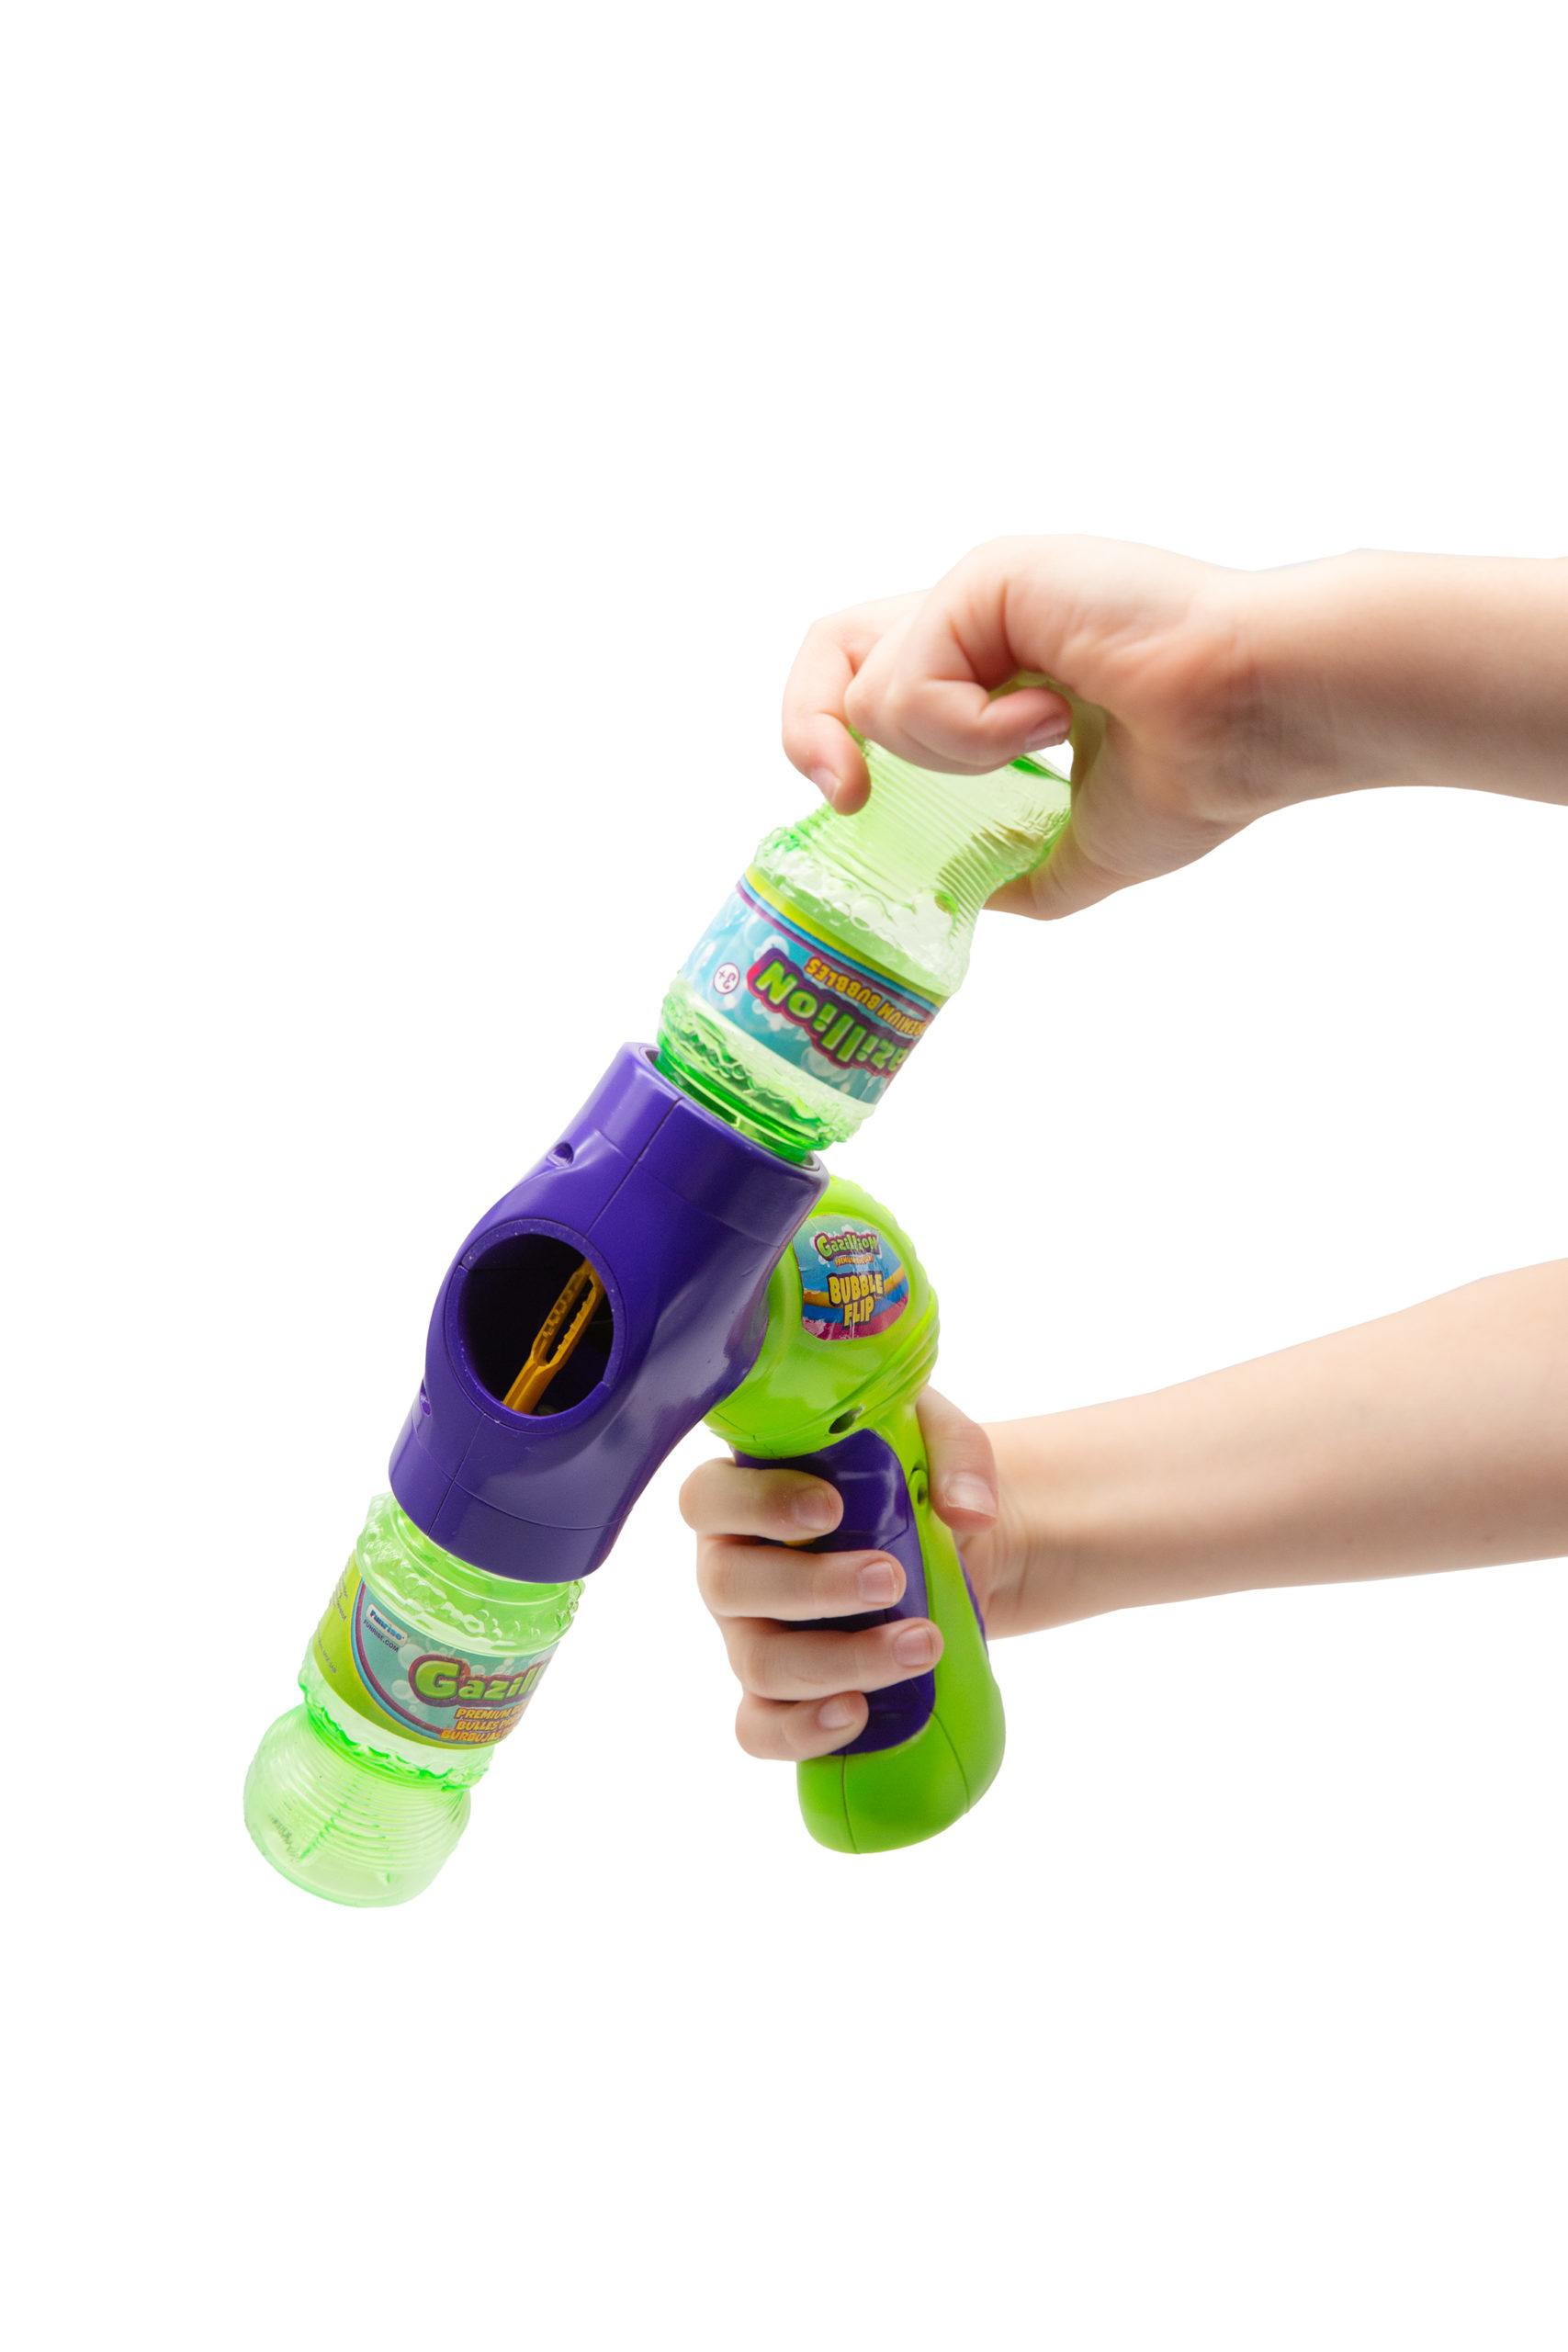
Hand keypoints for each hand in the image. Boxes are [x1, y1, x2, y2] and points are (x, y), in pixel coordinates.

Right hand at [680, 1389, 1009, 1762]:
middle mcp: (732, 1567)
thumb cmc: (910, 1480)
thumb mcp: (936, 1442)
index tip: (830, 1508)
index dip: (758, 1505)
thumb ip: (957, 1455)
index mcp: (743, 1495)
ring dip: (842, 1659)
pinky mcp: (775, 1696)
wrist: (943, 1550)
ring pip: (759, 1662)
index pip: (708, 1498)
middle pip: (728, 1586)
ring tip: (921, 1645)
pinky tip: (856, 1712)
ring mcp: (748, 1637)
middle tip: (891, 1578)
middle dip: (814, 1587)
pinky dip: (802, 1730)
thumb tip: (970, 1512)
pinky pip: (761, 1729)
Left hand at [782, 535, 1265, 919]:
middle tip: (845, 793)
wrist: (1256, 721)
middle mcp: (983, 622)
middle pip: (832, 651)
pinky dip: (972, 729)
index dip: (826, 738)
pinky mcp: (992, 576)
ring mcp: (985, 594)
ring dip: (946, 750)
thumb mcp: (1089, 848)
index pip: (869, 683)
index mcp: (999, 671)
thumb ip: (1018, 867)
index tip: (851, 804)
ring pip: (873, 689)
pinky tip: (1058, 715)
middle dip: (808, 730)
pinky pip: (915, 678)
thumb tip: (975, 902)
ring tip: (1042, 742)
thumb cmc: (1204, 770)